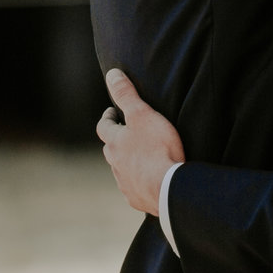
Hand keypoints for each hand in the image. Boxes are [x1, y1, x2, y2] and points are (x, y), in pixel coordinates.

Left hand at [97, 69, 183, 215]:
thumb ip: (126, 94)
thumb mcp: (143, 114)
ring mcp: (125, 183)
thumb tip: (111, 74)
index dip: (107, 118)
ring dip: (126, 162)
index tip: (112, 112)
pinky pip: (134, 188)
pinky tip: (148, 181)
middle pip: (111, 149)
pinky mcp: (137, 198)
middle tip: (126, 133)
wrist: (168, 188)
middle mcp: (116, 164)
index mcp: (115, 143)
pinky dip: (138, 182)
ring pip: (121, 170)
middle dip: (116, 140)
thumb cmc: (157, 148)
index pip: (104, 127)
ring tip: (139, 157)